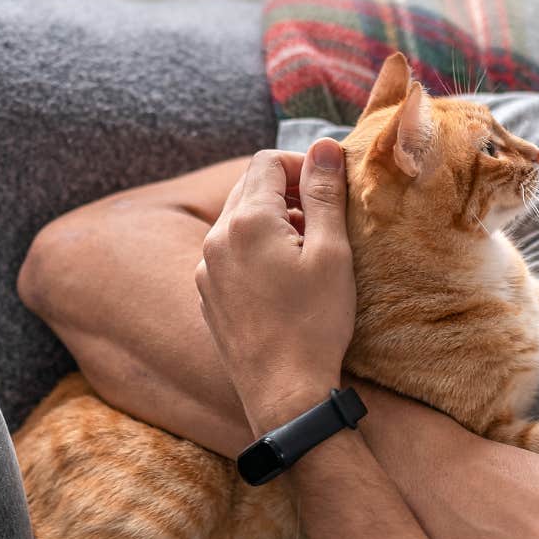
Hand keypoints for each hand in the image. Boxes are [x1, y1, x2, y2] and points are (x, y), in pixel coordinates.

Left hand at [195, 141, 354, 434]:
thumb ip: (325, 193)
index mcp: (246, 220)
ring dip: (273, 222)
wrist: (284, 393)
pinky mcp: (207, 296)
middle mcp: (215, 239)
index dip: (303, 166)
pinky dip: (256, 252)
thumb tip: (325, 145)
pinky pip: (230, 255)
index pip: (267, 161)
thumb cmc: (315, 323)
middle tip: (324, 221)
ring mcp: (206, 269)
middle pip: (250, 187)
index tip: (331, 191)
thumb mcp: (332, 252)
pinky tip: (284, 282)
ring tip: (307, 254)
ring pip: (239, 222)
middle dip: (288, 192)